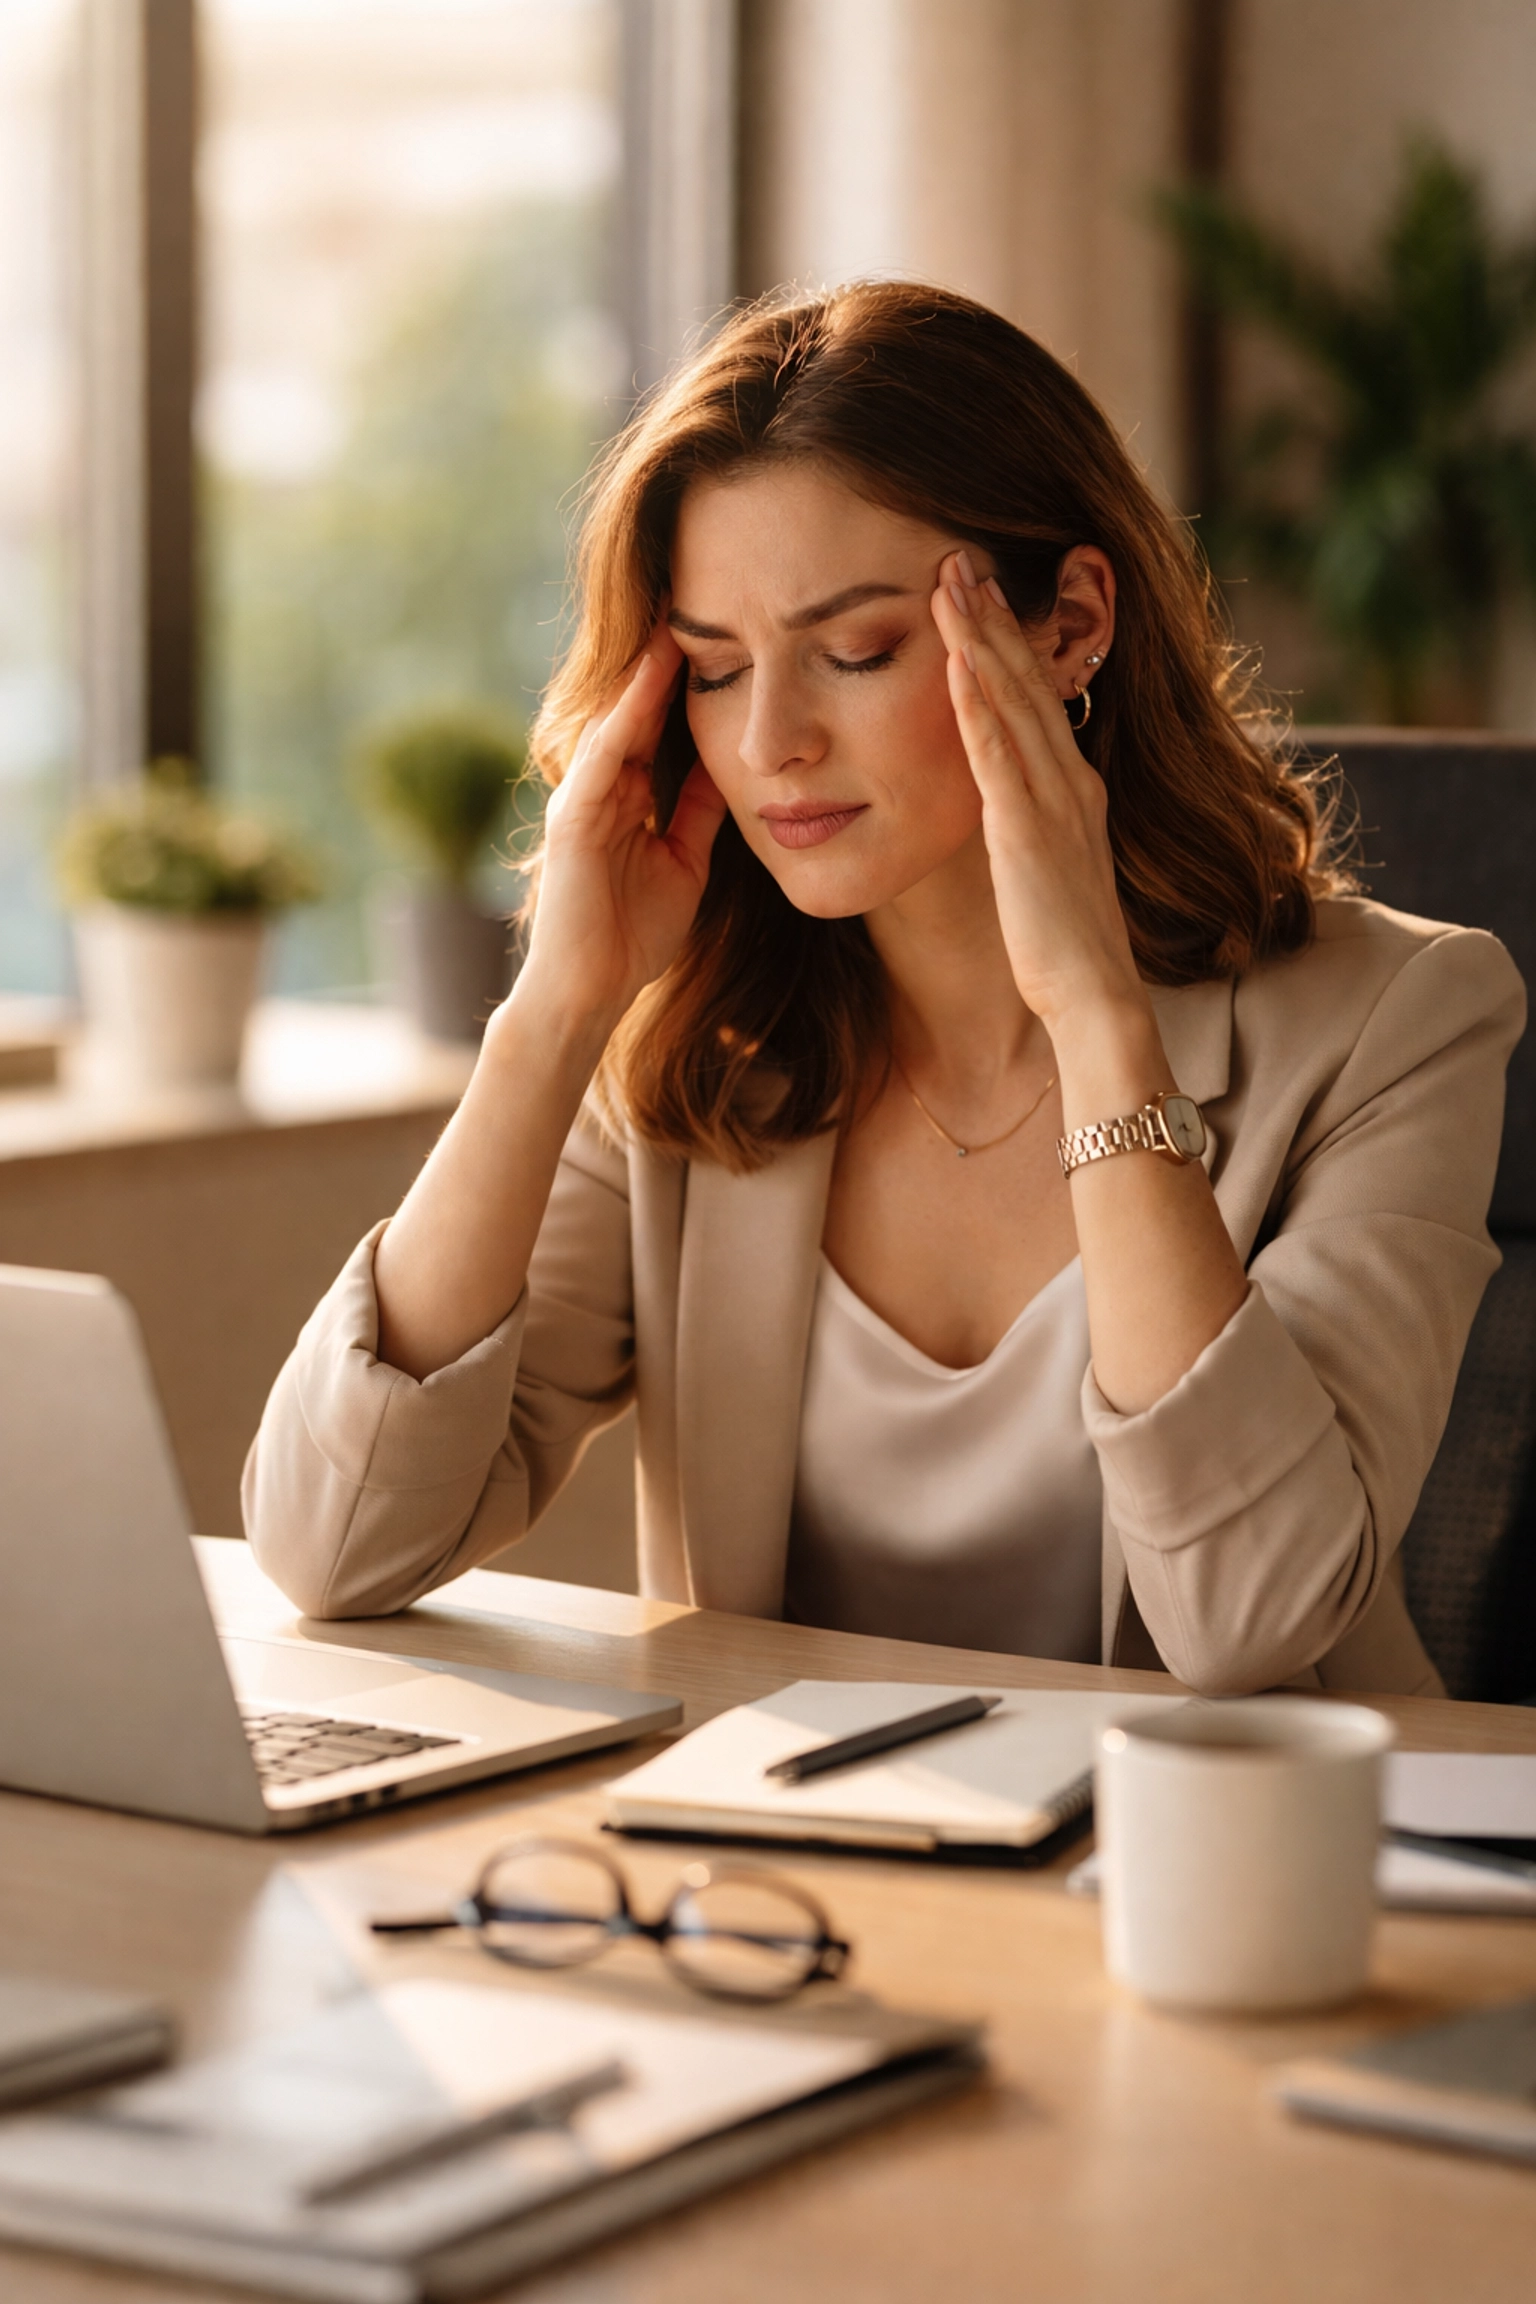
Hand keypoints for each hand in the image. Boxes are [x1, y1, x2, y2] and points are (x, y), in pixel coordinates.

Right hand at [516, 624, 727, 1037]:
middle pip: (634, 708)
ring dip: (644, 670)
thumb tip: (726, 764)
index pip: (655, 723)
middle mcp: (599, 787)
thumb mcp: (685, 860)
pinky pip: (603, 756)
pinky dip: (626, 717)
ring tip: (675, 619)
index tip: (721, 635)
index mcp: (624, 796)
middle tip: (695, 599)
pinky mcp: (573, 820)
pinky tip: (651, 680)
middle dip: (661, 658)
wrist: (592, 993)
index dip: (683, 680)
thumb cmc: (633, 936)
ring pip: (615, 719)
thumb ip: (697, 811)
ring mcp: (581, 799)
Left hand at [929, 554, 1146, 1037]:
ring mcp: (1052, 802)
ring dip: (981, 638)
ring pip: (1012, 702)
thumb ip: (1032, 829)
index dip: (1008, 642)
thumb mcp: (1048, 871)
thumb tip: (1005, 807)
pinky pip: (998, 756)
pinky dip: (978, 705)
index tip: (978, 592)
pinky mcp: (1027, 831)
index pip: (1036, 699)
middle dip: (993, 616)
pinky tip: (957, 661)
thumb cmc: (1066, 950)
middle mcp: (1069, 782)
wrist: (1096, 998)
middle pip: (1026, 682)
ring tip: (950, 580)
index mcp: (1074, 790)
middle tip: (959, 555)